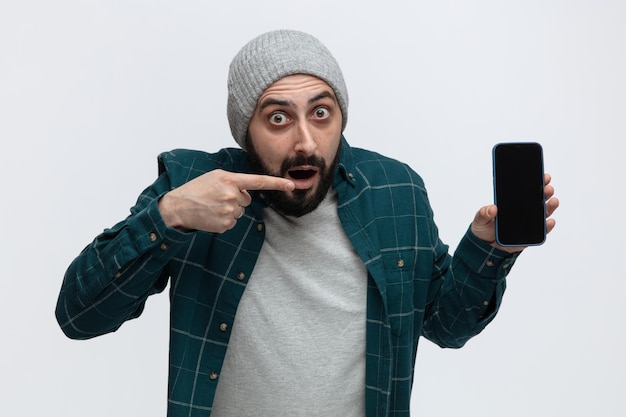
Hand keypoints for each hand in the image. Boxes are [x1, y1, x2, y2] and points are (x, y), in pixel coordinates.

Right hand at [158, 169, 294, 232]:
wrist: (177, 207)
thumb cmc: (196, 190)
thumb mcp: (214, 176)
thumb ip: (234, 180)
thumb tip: (247, 191)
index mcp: (230, 179)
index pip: (258, 182)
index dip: (276, 184)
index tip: (291, 186)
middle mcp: (231, 194)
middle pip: (247, 200)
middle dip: (236, 199)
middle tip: (217, 198)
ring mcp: (228, 210)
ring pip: (240, 212)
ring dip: (229, 210)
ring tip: (212, 207)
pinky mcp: (225, 224)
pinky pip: (232, 222)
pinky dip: (224, 220)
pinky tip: (211, 216)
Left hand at [471, 173, 559, 252]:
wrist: (485, 247)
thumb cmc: (483, 229)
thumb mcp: (479, 219)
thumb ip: (483, 213)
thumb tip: (492, 208)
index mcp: (511, 203)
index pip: (525, 191)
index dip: (535, 182)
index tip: (543, 175)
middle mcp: (523, 211)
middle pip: (537, 199)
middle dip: (545, 192)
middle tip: (548, 187)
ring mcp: (528, 223)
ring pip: (543, 213)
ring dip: (550, 207)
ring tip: (553, 201)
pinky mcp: (530, 236)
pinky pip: (542, 231)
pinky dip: (547, 226)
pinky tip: (550, 221)